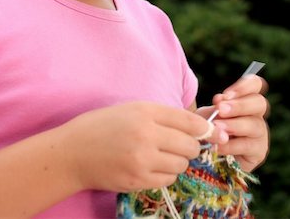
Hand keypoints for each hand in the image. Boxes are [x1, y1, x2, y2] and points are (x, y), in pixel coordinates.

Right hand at [63, 102, 220, 192]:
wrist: (73, 152)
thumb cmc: (104, 125)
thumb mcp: (133, 109)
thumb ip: (165, 116)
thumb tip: (198, 126)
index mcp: (146, 112)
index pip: (189, 121)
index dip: (207, 128)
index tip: (216, 133)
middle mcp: (146, 135)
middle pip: (190, 145)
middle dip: (190, 146)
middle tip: (179, 144)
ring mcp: (141, 160)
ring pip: (181, 165)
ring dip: (177, 161)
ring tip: (161, 155)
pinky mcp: (137, 180)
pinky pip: (167, 180)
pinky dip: (165, 174)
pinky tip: (151, 166)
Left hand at [211, 75, 268, 171]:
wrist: (209, 156)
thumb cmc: (210, 130)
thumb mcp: (208, 115)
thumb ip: (215, 107)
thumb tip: (220, 99)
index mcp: (246, 99)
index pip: (255, 84)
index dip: (244, 86)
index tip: (225, 95)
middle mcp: (256, 114)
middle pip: (259, 102)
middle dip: (239, 105)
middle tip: (220, 109)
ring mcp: (260, 133)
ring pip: (255, 124)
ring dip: (234, 125)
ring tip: (217, 127)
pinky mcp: (259, 152)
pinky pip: (248, 146)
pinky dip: (231, 145)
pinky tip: (218, 145)